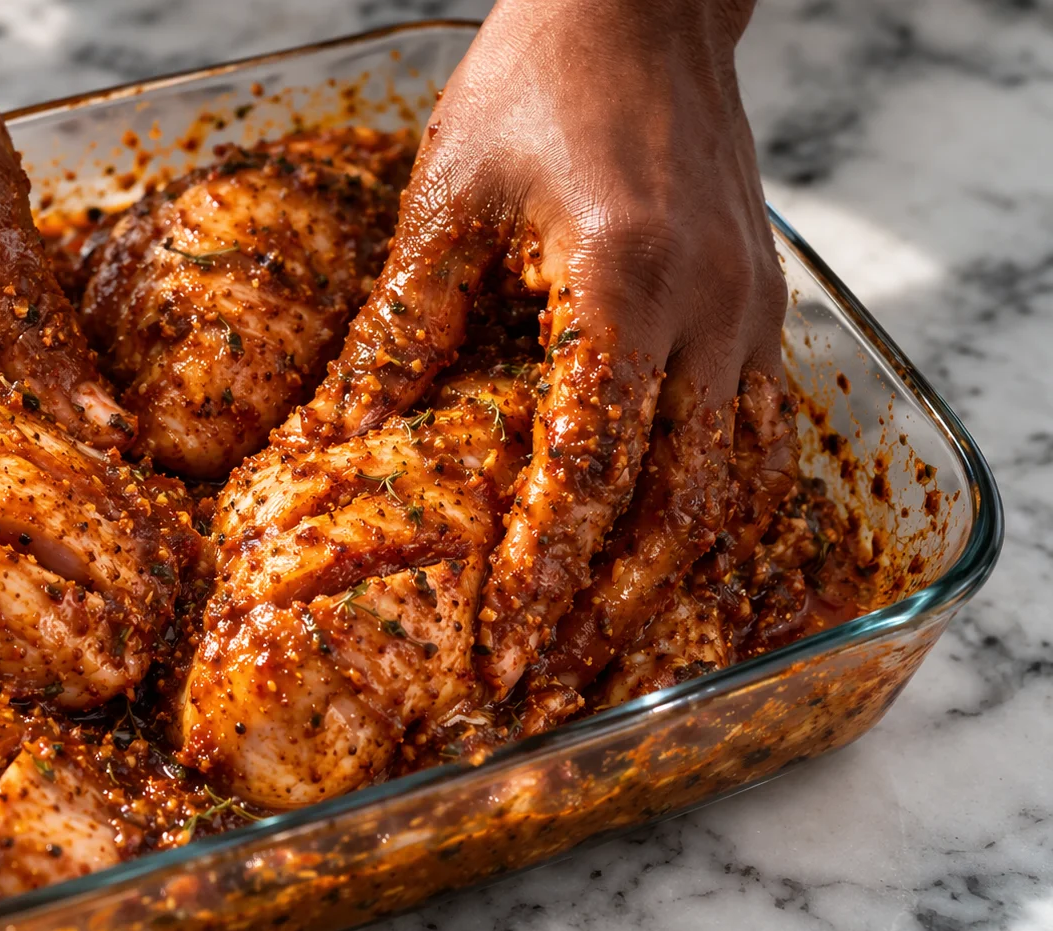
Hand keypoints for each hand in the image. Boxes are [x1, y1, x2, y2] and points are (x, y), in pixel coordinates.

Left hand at [296, 0, 792, 701]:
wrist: (638, 9)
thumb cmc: (534, 84)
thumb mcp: (448, 202)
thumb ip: (402, 330)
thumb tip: (338, 439)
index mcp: (625, 284)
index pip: (586, 470)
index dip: (542, 577)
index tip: (500, 656)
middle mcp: (711, 315)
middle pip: (676, 511)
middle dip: (609, 617)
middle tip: (547, 694)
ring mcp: (752, 316)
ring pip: (727, 492)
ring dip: (664, 586)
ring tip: (600, 660)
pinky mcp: (761, 312)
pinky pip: (750, 445)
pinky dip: (704, 518)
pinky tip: (658, 563)